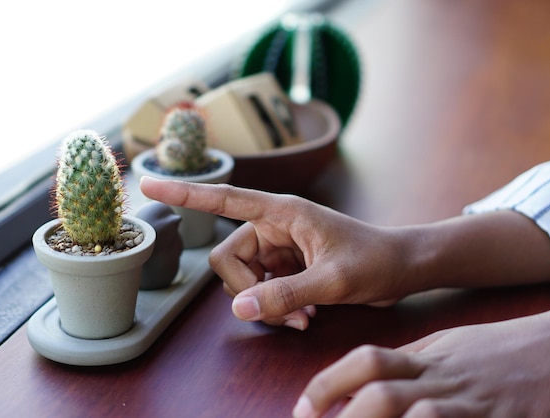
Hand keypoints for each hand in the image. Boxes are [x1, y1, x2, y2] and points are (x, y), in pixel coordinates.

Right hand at [140, 177, 409, 329]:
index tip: (148, 186)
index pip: (224, 198)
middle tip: (285, 311)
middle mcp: (272, 227)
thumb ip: (286, 294)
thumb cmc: (375, 260)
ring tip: (303, 316)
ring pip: (242, 281)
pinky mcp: (283, 268)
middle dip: (250, 292)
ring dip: (266, 305)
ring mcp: (276, 250)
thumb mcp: (334, 280)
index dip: (184, 194)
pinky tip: (304, 317)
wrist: (401, 269)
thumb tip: (237, 308)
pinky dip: (276, 310)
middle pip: (227, 260)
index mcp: (281, 212)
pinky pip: (259, 292)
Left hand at [293, 311, 549, 416]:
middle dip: (346, 416)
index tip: (304, 407)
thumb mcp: (446, 348)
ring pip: (417, 416)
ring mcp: (471, 402)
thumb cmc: (495, 352)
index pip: (366, 361)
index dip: (328, 383)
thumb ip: (406, 364)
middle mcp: (442, 377)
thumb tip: (357, 383)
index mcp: (426, 356)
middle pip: (382, 393)